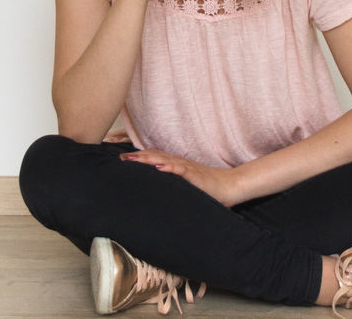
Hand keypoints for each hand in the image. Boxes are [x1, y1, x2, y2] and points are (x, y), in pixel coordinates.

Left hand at [121, 148, 240, 207]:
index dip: (139, 156)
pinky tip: (159, 167)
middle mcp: (180, 163)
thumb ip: (173, 186)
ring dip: (148, 159)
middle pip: (156, 156)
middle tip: (121, 158)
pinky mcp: (196, 176)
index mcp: (177, 165)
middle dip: (138, 156)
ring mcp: (188, 168)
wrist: (230, 186)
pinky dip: (169, 168)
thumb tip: (156, 194)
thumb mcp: (187, 186)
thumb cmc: (209, 189)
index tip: (122, 158)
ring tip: (133, 159)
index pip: (154, 157)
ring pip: (165, 160)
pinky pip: (181, 170)